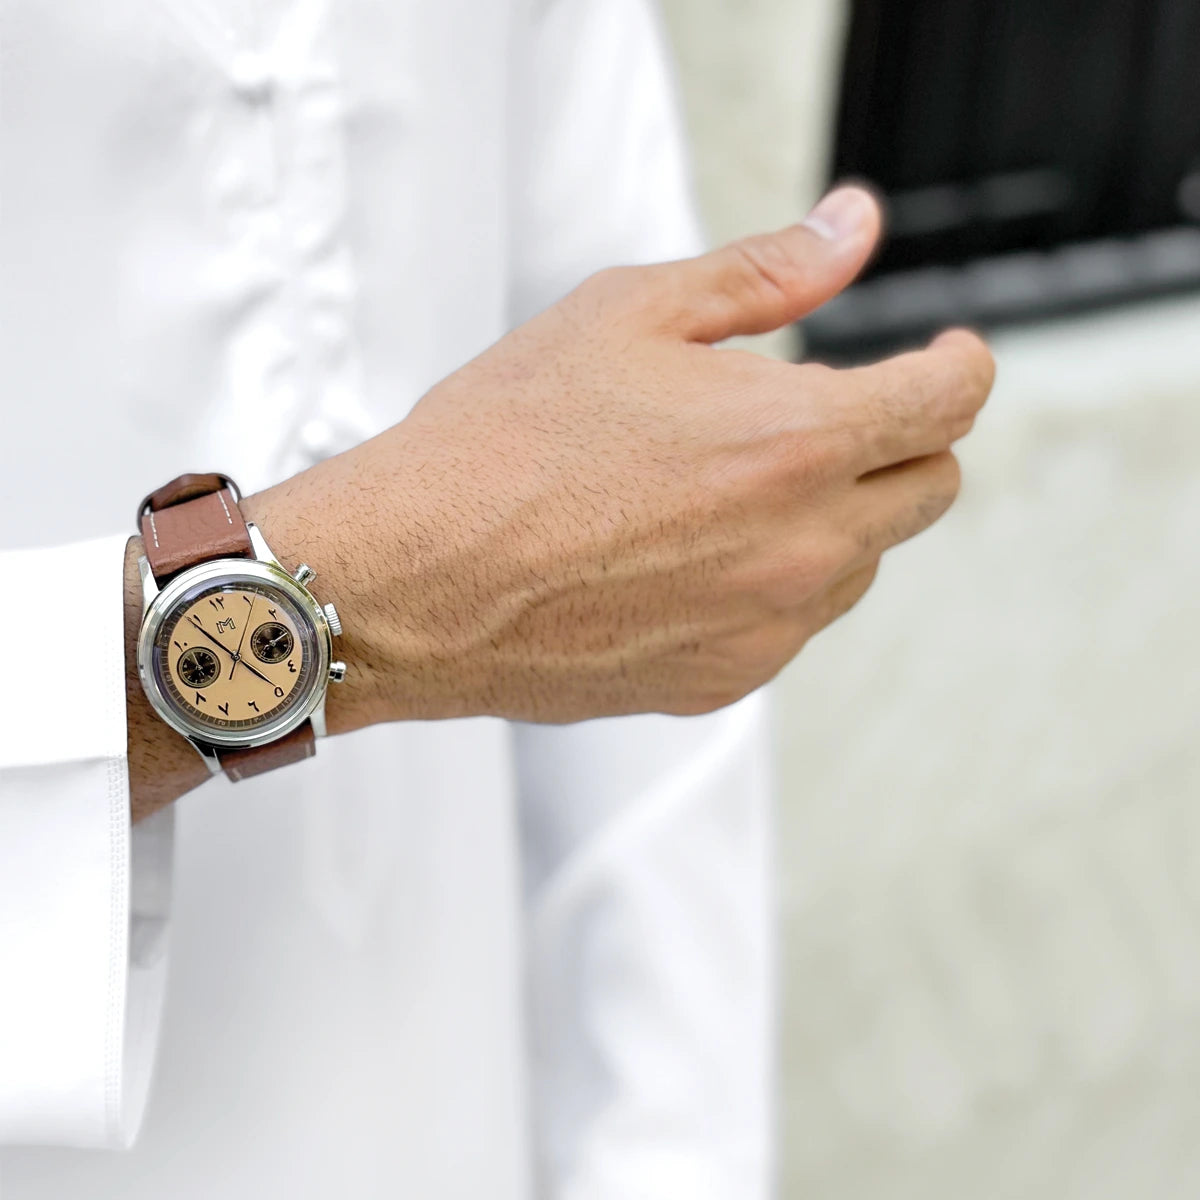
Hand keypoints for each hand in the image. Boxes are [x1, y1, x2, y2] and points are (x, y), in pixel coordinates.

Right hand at [252, 185, 993, 725]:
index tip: (942, 357)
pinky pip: (791, 626)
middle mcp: (801, 550)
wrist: (412, 581)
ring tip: (721, 490)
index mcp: (795, 442)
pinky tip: (684, 556)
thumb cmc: (501, 442)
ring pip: (861, 563)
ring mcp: (766, 630)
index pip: (950, 402)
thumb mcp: (629, 313)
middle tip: (814, 417)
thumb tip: (854, 227)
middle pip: (928, 490)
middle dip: (898, 442)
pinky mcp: (723, 682)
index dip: (959, 365)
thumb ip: (766, 272)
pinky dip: (772, 583)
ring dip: (831, 516)